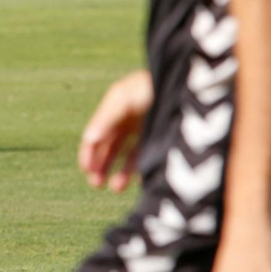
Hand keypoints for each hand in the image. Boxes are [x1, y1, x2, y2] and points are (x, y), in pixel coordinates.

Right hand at [77, 70, 152, 191]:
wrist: (184, 84)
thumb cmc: (149, 86)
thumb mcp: (123, 99)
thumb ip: (105, 118)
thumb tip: (88, 139)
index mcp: (114, 111)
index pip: (96, 136)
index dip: (88, 153)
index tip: (86, 169)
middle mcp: (128, 122)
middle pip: (109, 149)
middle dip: (100, 166)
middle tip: (96, 184)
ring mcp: (146, 131)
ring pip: (128, 157)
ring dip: (119, 172)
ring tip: (116, 187)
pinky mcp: (163, 139)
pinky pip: (149, 158)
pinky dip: (142, 169)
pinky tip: (140, 180)